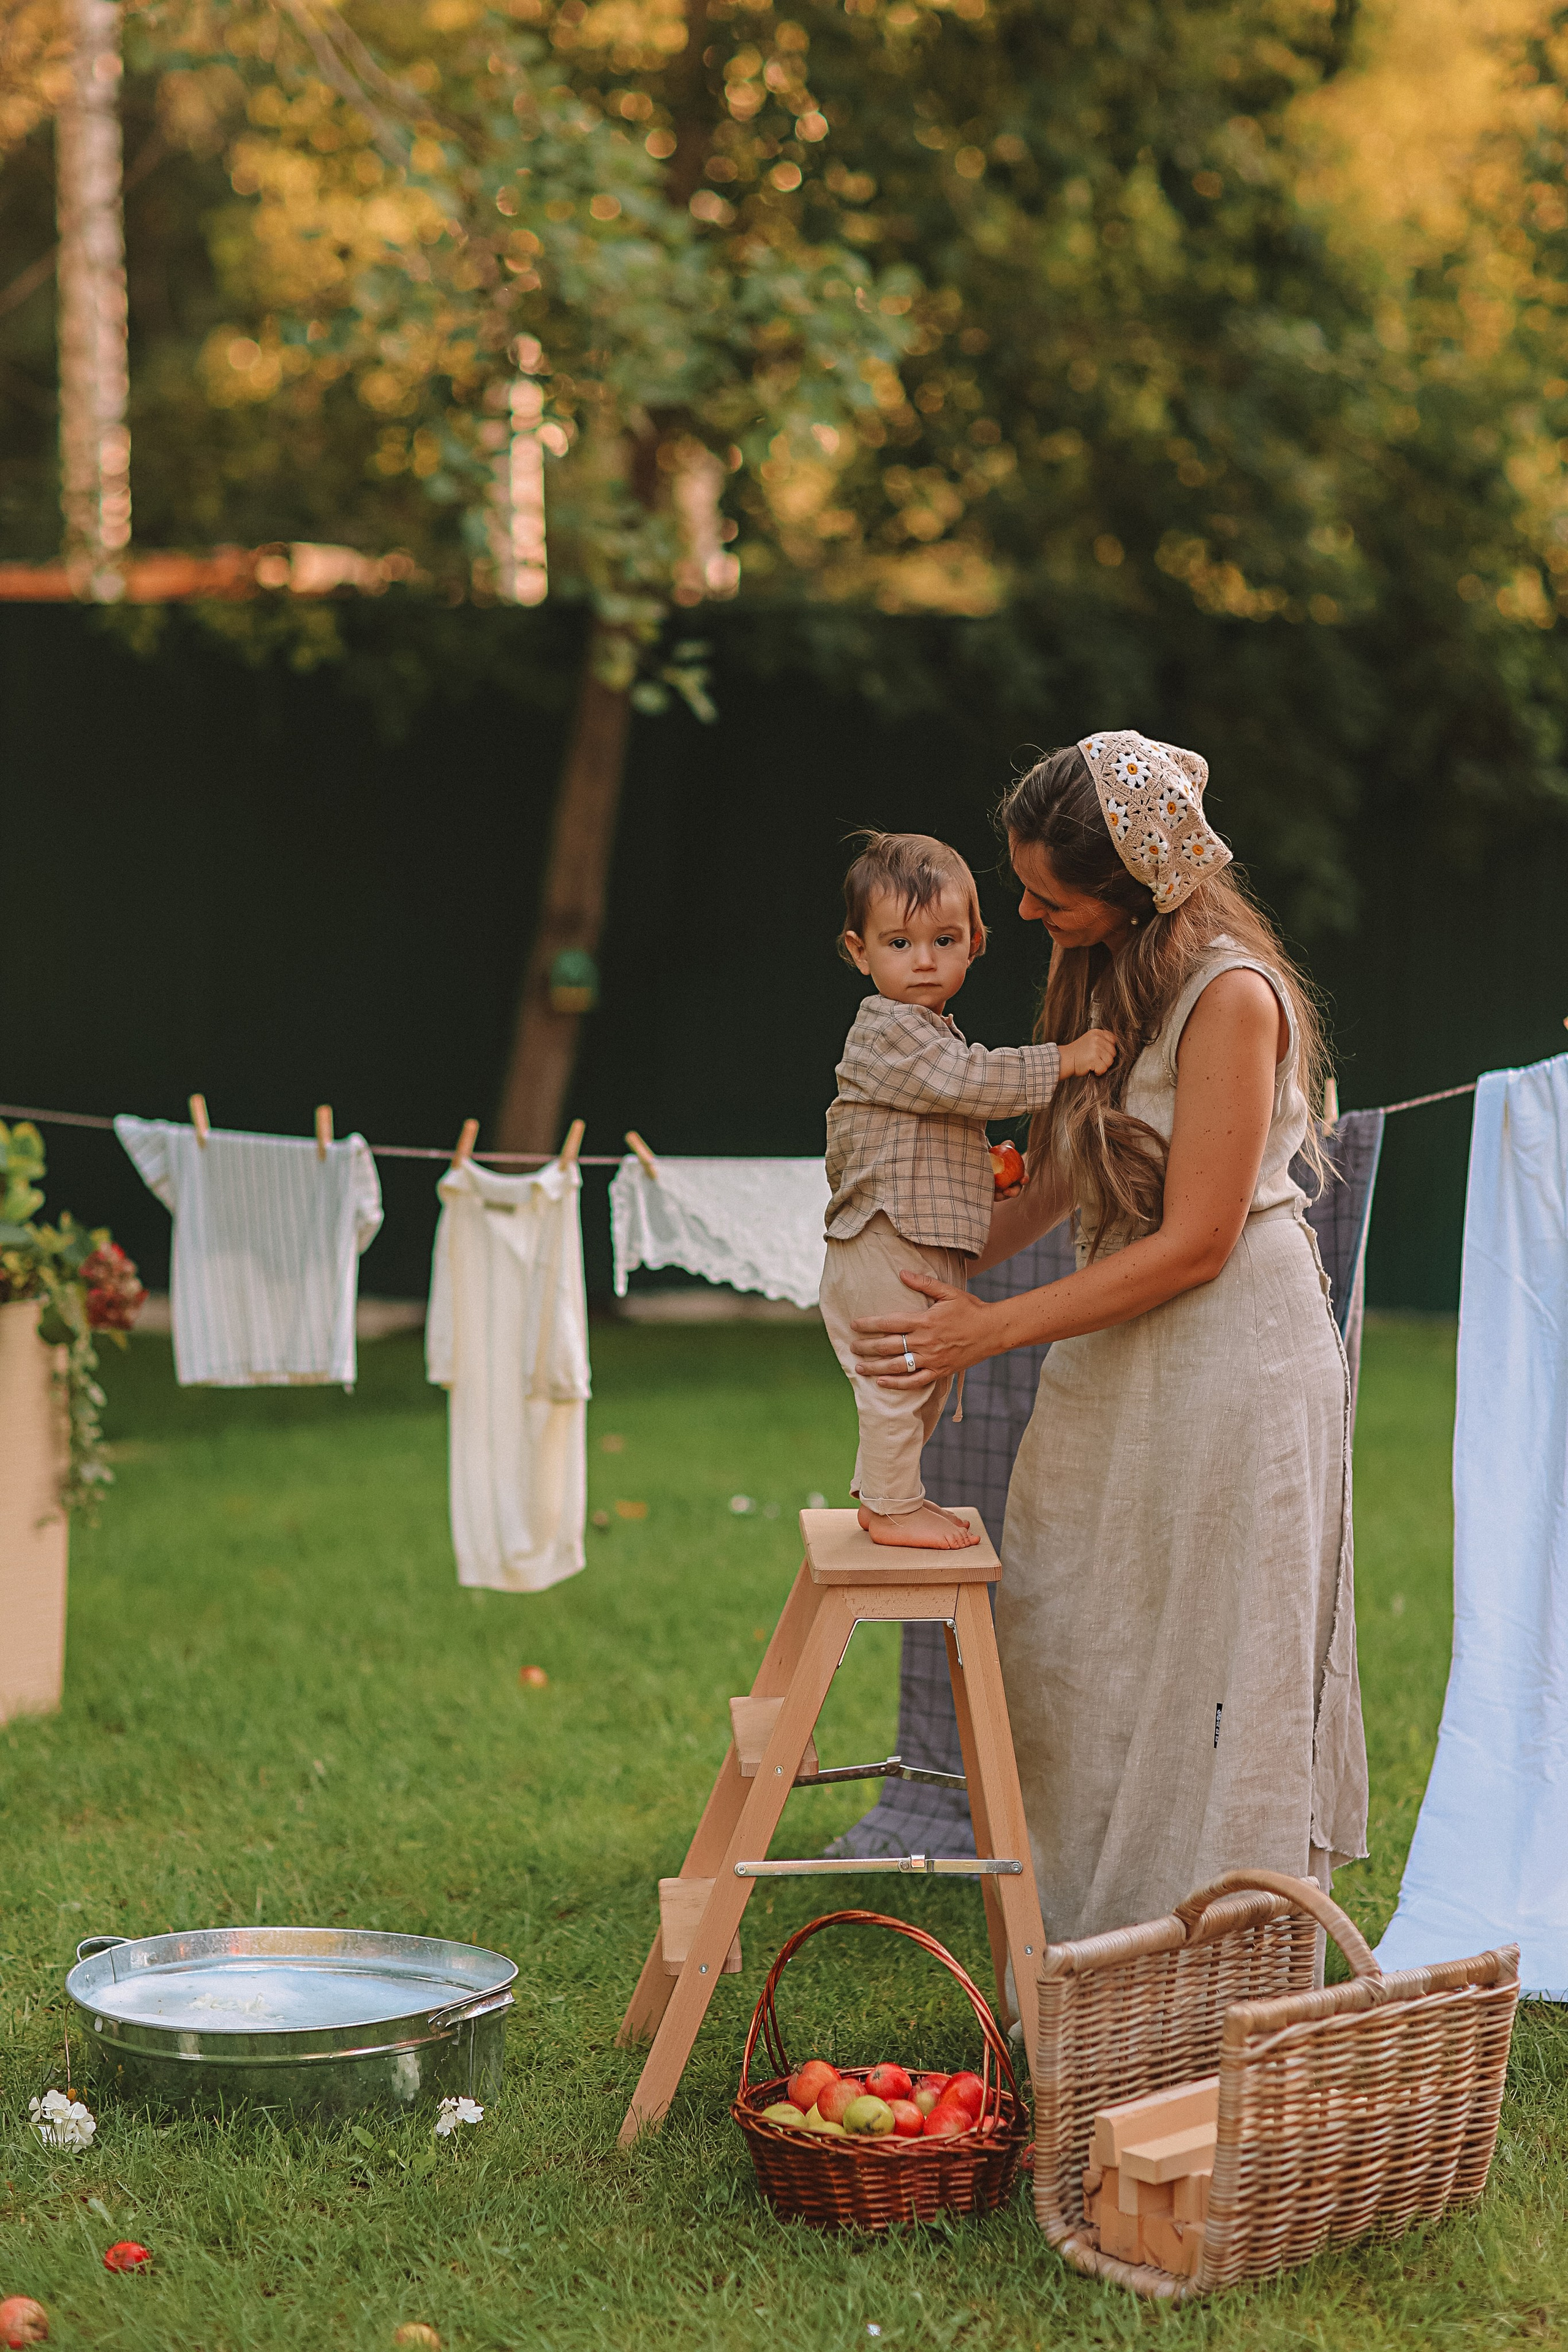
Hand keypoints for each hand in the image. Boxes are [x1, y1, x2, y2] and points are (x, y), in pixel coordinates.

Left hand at [850, 1270, 996, 1385]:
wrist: (993, 1330)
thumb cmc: (971, 1309)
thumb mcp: (948, 1291)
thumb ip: (923, 1283)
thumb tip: (901, 1273)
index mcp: (924, 1320)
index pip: (889, 1323)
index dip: (869, 1324)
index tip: (854, 1325)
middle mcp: (925, 1341)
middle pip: (888, 1346)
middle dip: (866, 1347)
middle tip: (852, 1347)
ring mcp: (931, 1358)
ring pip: (897, 1366)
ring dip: (875, 1367)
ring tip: (859, 1367)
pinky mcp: (939, 1371)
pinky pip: (915, 1381)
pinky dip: (897, 1384)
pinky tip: (882, 1382)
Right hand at [1059, 1026, 1115, 1079]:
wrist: (1064, 1059)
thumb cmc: (1077, 1053)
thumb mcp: (1089, 1040)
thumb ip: (1101, 1041)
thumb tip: (1114, 1049)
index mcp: (1097, 1033)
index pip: (1113, 1040)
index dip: (1109, 1049)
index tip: (1101, 1053)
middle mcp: (1097, 1039)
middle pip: (1113, 1052)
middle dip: (1106, 1059)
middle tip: (1095, 1060)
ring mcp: (1096, 1048)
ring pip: (1110, 1061)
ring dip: (1102, 1066)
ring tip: (1092, 1063)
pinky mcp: (1094, 1058)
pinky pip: (1104, 1069)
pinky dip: (1098, 1072)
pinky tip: (1090, 1068)